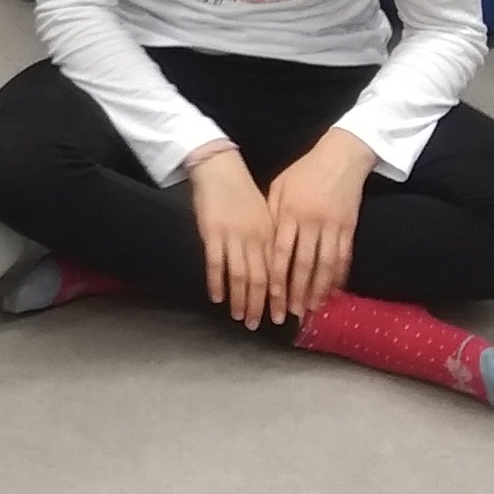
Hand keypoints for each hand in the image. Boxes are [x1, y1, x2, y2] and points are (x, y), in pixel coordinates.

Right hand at [185, 145, 282, 328]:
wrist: (220, 168)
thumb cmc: (243, 193)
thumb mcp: (265, 215)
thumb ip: (271, 241)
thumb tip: (277, 269)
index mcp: (271, 234)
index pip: (278, 272)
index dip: (279, 296)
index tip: (281, 314)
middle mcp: (255, 238)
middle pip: (261, 279)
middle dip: (261, 305)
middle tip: (260, 324)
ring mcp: (233, 236)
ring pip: (240, 276)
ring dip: (240, 300)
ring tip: (240, 317)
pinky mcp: (212, 233)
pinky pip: (215, 264)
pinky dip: (216, 283)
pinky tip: (217, 298)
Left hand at [264, 131, 371, 323]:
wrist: (342, 156)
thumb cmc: (304, 172)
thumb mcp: (279, 188)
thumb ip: (271, 215)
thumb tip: (262, 244)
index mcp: (290, 212)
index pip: (281, 253)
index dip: (277, 279)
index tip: (272, 299)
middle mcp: (312, 222)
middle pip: (303, 265)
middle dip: (296, 292)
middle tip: (289, 314)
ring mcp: (333, 225)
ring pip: (325, 265)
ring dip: (318, 290)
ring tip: (310, 309)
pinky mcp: (350, 227)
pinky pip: (344, 257)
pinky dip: (338, 277)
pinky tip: (333, 292)